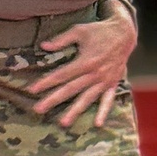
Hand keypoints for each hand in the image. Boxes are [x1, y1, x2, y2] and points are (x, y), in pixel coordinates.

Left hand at [26, 3, 137, 127]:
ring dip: (75, 111)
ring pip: (87, 98)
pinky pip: (108, 100)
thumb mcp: (79, 31)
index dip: (46, 82)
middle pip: (70, 89)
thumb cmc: (99, 31)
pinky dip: (103, 112)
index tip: (32, 90)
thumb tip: (43, 46)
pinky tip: (97, 124)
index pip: (62, 75)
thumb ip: (61, 39)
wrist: (124, 34)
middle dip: (53, 100)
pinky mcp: (112, 84)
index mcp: (85, 61)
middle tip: (38, 109)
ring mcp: (104, 81)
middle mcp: (95, 74)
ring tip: (63, 123)